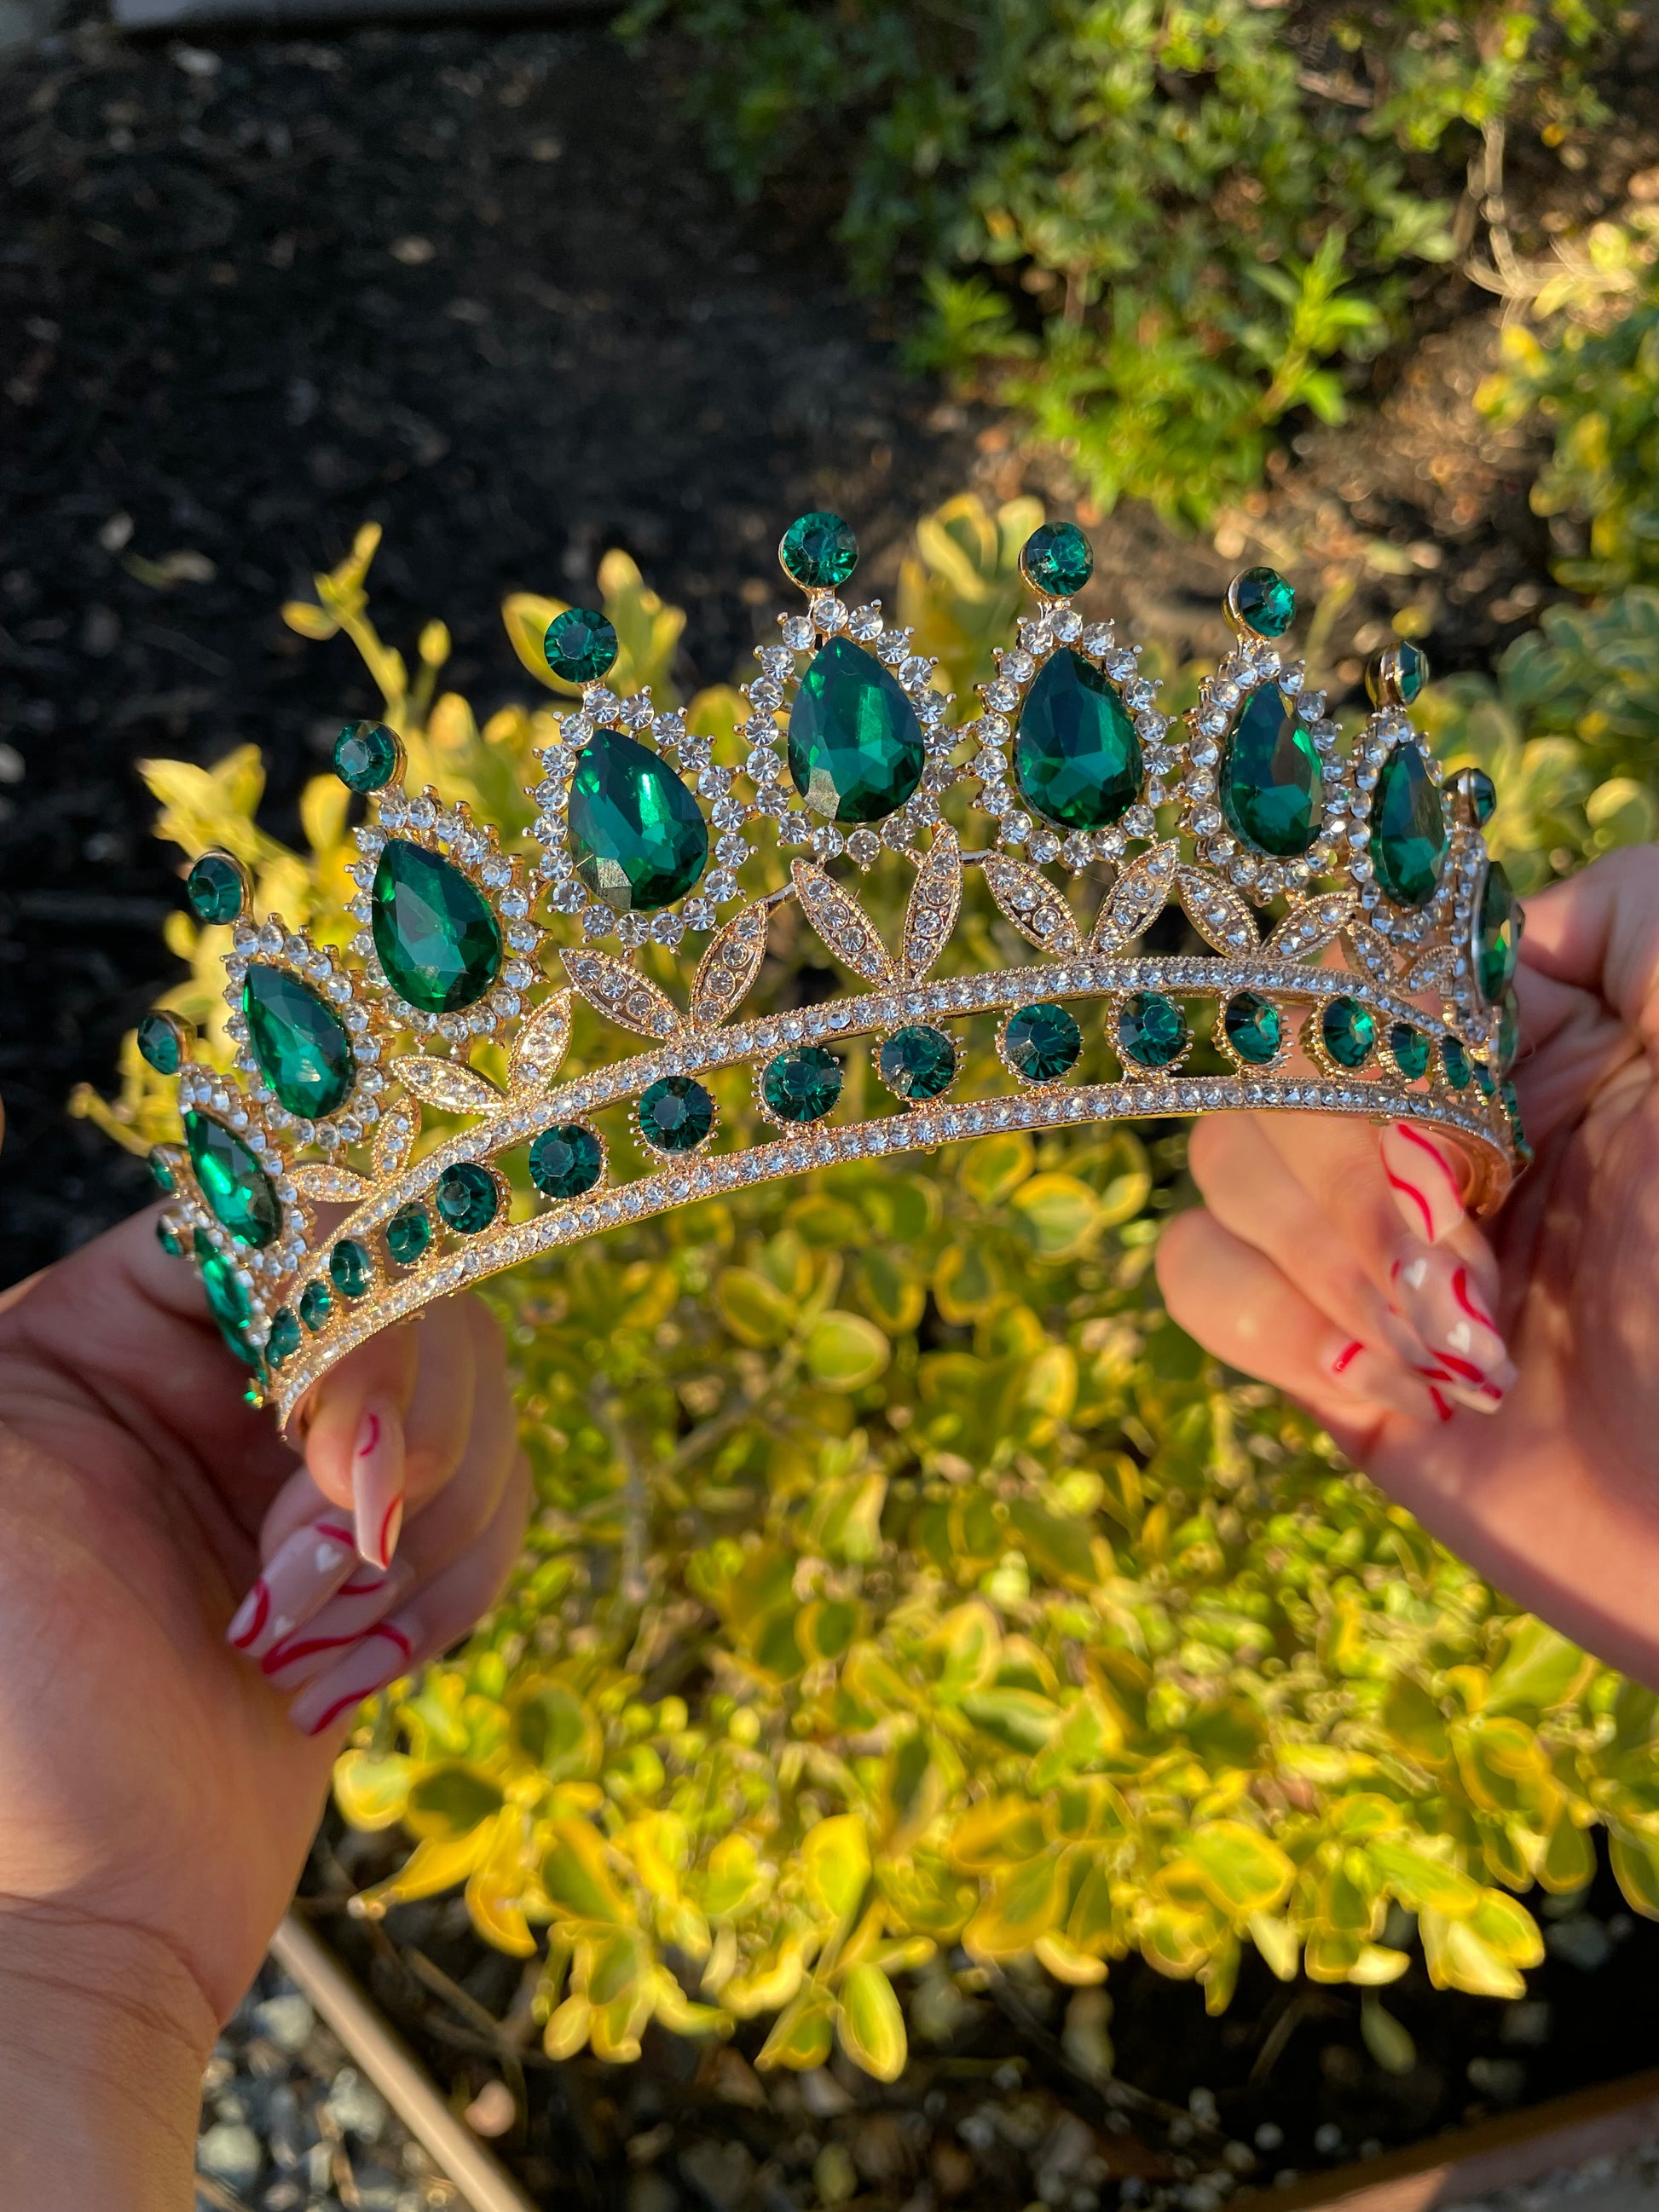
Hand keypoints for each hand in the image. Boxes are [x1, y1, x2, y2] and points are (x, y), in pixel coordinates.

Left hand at [0, 1211, 527, 2209]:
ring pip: (472, 1400)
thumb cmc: (2, 1714)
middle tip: (313, 1559)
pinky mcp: (385, 1554)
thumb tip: (243, 1195)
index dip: (345, 1301)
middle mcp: (223, 1378)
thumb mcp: (3, 1466)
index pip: (287, 1218)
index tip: (326, 1425)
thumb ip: (98, 1329)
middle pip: (408, 1295)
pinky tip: (351, 1666)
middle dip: (389, 1433)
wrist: (79, 1924)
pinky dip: (452, 1583)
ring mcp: (310, 1467)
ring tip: (301, 1637)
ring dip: (418, 1527)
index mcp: (107, 1330)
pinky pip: (497, 1503)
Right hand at [1157, 842, 1658, 1689]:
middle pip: (1267, 1050)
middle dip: (1341, 1146)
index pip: (1363, 956)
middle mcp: (1432, 1126)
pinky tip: (1393, 1375)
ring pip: (1216, 1157)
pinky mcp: (1324, 1355)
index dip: (1365, 1008)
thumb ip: (1637, 917)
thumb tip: (1487, 914)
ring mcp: (1369, 1240)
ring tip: (1448, 1325)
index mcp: (1525, 1042)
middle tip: (1460, 1226)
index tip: (1431, 1074)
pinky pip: (1199, 1277)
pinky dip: (1270, 1315)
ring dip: (1320, 1240)